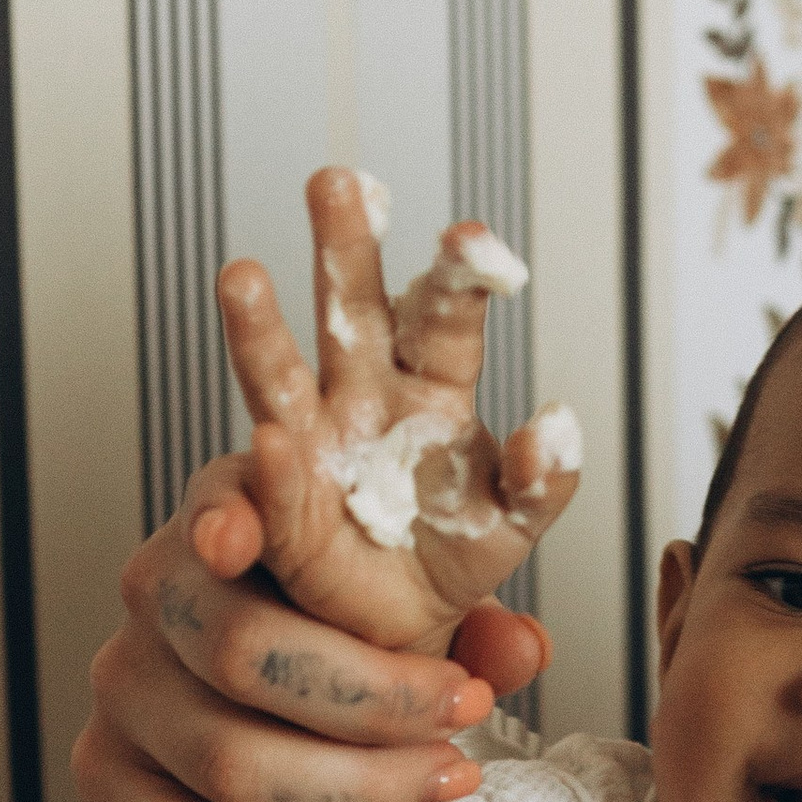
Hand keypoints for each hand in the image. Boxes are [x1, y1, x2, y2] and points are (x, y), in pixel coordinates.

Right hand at [75, 455, 520, 801]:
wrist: (305, 731)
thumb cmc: (361, 645)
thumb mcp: (425, 619)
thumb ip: (475, 628)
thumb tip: (524, 648)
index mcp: (228, 515)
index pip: (216, 502)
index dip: (227, 516)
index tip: (244, 540)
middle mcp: (154, 593)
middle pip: (243, 652)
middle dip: (377, 700)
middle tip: (468, 715)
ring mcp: (122, 688)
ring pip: (230, 761)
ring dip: (359, 787)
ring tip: (447, 779)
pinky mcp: (106, 774)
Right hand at [216, 167, 580, 656]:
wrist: (399, 620)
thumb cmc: (453, 543)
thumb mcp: (514, 516)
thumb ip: (542, 476)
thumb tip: (559, 428)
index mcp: (431, 384)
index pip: (446, 317)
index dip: (459, 277)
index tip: (469, 236)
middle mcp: (362, 395)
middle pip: (352, 312)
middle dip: (345, 249)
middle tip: (336, 182)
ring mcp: (311, 446)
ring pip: (283, 377)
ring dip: (261, 329)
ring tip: (243, 277)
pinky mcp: (279, 513)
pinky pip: (278, 488)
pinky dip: (275, 472)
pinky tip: (273, 444)